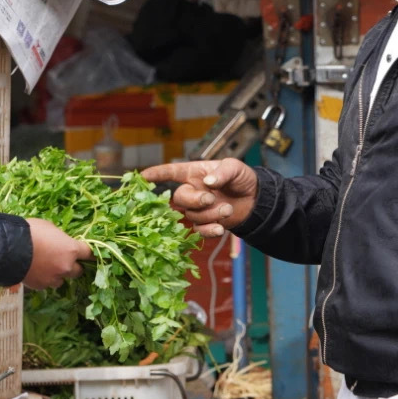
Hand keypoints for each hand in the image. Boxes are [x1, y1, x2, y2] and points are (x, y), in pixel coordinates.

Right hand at [23, 218, 91, 289]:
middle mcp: (66, 266)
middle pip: (78, 271)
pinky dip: (44, 279)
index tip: (89, 255)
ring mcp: (54, 278)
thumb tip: (59, 241)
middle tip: (64, 261)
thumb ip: (59, 238)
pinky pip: (47, 284)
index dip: (89, 254)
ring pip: (62, 280)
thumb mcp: (49, 227)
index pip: (88, 253)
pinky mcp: (41, 286)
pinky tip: (35, 271)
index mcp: (71, 250)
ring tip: (46, 267)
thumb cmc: (31, 232)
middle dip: (73, 266)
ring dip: (58, 275)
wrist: (10, 248)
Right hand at [140, 158, 257, 237]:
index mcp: (195, 173)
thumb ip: (222, 172)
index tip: (142, 176)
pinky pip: (200, 230)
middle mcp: (193, 191)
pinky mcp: (206, 223)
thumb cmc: (241, 178)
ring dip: (210, 214)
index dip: (157, 174)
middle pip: (179, 198)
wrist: (256, 199)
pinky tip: (220, 228)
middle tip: (210, 199)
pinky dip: (209, 230)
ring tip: (228, 209)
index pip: (172, 172)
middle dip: (194, 200)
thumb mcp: (235, 168)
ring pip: (192, 215)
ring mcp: (198, 208)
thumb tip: (208, 182)